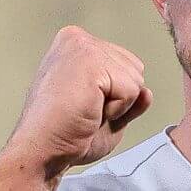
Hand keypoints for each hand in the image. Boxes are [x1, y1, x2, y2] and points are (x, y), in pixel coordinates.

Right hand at [0, 27, 152, 190]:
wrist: (42, 151)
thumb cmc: (66, 136)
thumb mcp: (107, 114)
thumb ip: (128, 98)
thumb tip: (147, 92)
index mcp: (75, 45)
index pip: (125, 64)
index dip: (115, 96)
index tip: (84, 107)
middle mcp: (77, 38)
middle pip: (135, 68)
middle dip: (119, 99)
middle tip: (85, 112)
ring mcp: (83, 47)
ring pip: (136, 78)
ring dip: (118, 105)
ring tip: (85, 112)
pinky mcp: (90, 62)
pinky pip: (132, 89)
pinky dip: (117, 110)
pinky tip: (89, 112)